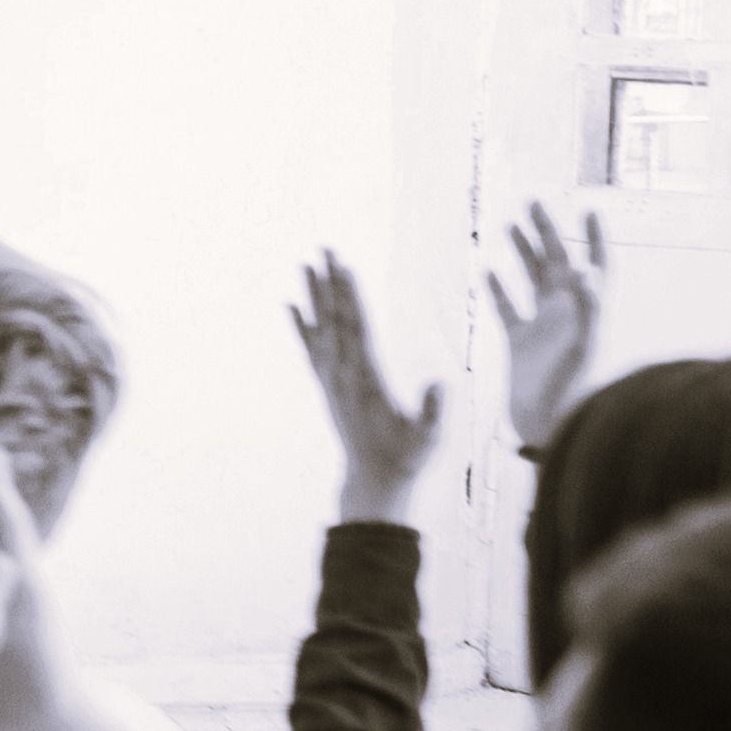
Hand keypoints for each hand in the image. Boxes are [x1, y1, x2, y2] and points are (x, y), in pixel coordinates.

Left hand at [293, 253, 444, 525]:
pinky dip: (301, 327)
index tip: (344, 269)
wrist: (373, 480)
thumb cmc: (405, 458)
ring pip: (320, 329)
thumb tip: (440, 384)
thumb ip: (432, 411)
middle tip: (322, 249)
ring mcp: (332, 380)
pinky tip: (290, 306)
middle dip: (329, 284)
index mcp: (367, 380)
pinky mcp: (328, 387)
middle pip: (334, 320)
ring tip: (305, 264)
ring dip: (313, 296)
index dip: (351, 298)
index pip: (358, 329)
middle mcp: (342, 375)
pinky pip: (311, 350)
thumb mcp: (427, 438)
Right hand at [490, 201, 603, 449]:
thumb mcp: (585, 346)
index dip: (595, 238)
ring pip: (532, 279)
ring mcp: (543, 327)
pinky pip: (507, 309)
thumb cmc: (576, 390)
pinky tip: (488, 272)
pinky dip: (498, 289)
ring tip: (511, 225)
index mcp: (588, 310)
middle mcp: (567, 313)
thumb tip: (584, 269)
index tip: (589, 208)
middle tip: (534, 202)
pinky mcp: (519, 343)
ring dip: (523, 252)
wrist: (552, 427)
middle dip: (548, 231)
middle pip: (559, 262)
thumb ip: (587, 307)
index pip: (597, 264)